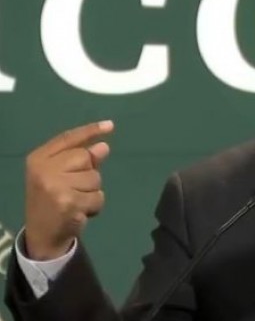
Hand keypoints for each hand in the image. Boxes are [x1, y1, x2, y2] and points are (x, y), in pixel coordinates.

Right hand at [24, 121, 113, 259]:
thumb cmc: (52, 199)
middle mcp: (43, 170)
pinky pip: (98, 197)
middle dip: (89, 173)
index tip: (110, 125)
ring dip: (92, 192)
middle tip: (74, 189)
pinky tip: (80, 212)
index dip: (90, 131)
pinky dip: (95, 206)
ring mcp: (55, 186)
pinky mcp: (68, 203)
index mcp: (38, 158)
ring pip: (95, 178)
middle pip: (85, 157)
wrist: (42, 234)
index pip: (68, 138)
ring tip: (76, 201)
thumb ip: (80, 159)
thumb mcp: (60, 175)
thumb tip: (103, 146)